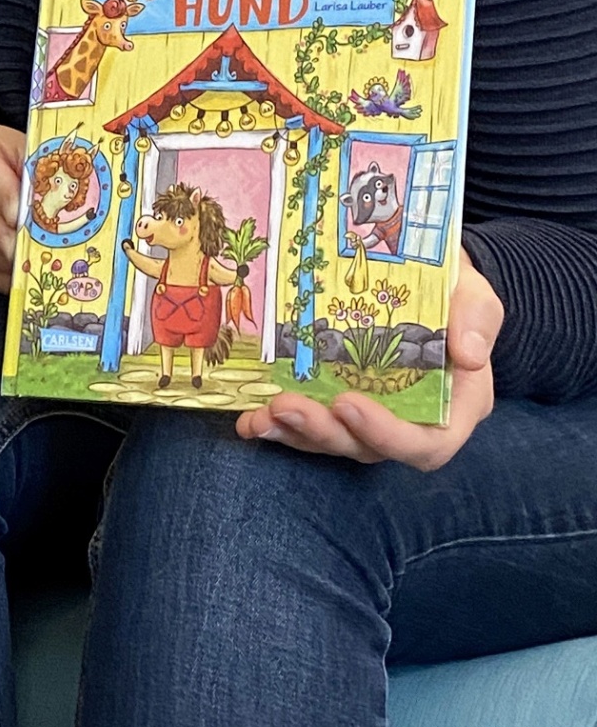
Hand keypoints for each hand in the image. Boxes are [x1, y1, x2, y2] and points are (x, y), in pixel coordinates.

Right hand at [0, 118, 24, 293]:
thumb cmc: (1, 158)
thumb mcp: (19, 151)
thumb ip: (32, 173)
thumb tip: (51, 205)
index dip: (1, 194)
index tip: (23, 216)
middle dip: (2, 233)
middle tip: (30, 249)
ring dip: (1, 259)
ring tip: (32, 263)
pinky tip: (19, 275)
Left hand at [234, 249, 502, 469]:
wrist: (428, 278)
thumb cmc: (457, 293)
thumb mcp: (477, 296)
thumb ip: (477, 318)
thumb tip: (470, 354)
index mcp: (454, 409)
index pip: (427, 444)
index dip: (386, 435)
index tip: (348, 404)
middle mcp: (410, 422)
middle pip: (368, 448)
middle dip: (324, 432)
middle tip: (286, 406)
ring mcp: (371, 415)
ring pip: (332, 440)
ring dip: (293, 432)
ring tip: (261, 415)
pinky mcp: (337, 403)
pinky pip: (309, 423)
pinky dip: (278, 424)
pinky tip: (250, 418)